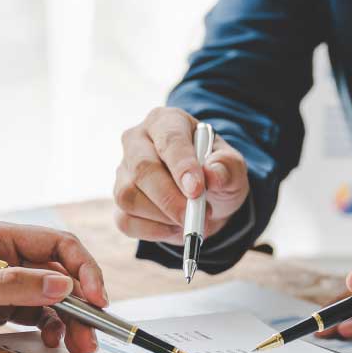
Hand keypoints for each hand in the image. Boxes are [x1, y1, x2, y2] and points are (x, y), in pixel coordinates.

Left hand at [0, 220, 107, 352]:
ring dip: (69, 320)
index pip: (58, 244)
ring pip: (51, 297)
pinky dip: (49, 327)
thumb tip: (63, 285)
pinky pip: (34, 314)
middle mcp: (4, 255)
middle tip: (92, 335)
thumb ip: (11, 287)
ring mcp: (2, 280)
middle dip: (81, 303)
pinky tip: (54, 342)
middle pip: (60, 274)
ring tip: (78, 346)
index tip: (96, 299)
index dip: (83, 270)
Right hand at [113, 107, 249, 242]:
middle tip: (194, 217)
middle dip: (170, 198)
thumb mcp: (232, 167)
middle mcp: (137, 141)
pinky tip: (173, 228)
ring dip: (162, 217)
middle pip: (142, 169)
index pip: (169, 140)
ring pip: (129, 197)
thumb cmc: (216, 174)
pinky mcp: (119, 201)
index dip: (182, 166)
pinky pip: (125, 220)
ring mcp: (123, 171)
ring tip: (189, 219)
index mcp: (166, 122)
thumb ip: (227, 167)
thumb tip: (212, 175)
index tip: (197, 190)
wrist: (205, 197)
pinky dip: (153, 231)